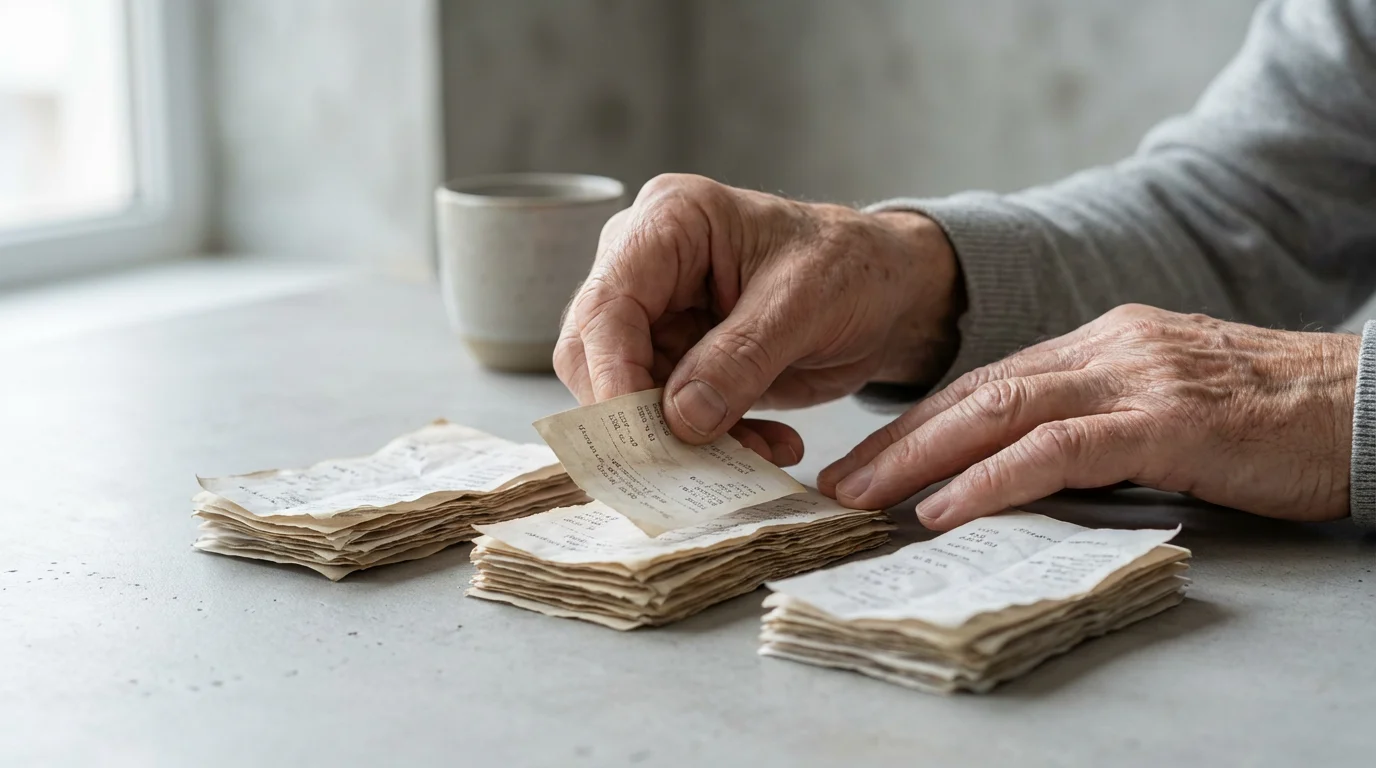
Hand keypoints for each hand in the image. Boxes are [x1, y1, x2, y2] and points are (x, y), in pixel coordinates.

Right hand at [554, 174, 962, 464]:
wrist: (888, 289)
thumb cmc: (852, 268)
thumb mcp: (806, 305)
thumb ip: (741, 358)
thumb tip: (679, 418)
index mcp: (670, 220)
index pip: (607, 305)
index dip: (614, 376)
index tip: (642, 438)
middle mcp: (646, 263)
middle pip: (596, 352)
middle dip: (640, 416)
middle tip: (692, 461)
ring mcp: (658, 312)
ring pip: (628, 394)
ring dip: (683, 438)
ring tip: (756, 453)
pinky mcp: (677, 356)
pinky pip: (665, 414)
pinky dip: (710, 440)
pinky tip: (765, 445)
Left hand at [818, 304, 1359, 528]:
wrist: (1366, 403)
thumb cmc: (1267, 416)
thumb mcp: (1162, 407)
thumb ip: (1093, 425)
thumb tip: (1015, 472)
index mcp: (1099, 343)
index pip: (985, 382)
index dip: (918, 422)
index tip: (866, 460)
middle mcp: (1105, 347)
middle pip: (974, 391)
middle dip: (897, 440)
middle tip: (837, 482)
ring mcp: (1134, 376)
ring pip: (1000, 411)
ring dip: (920, 457)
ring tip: (864, 496)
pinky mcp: (1166, 418)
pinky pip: (1057, 449)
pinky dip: (992, 478)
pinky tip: (945, 507)